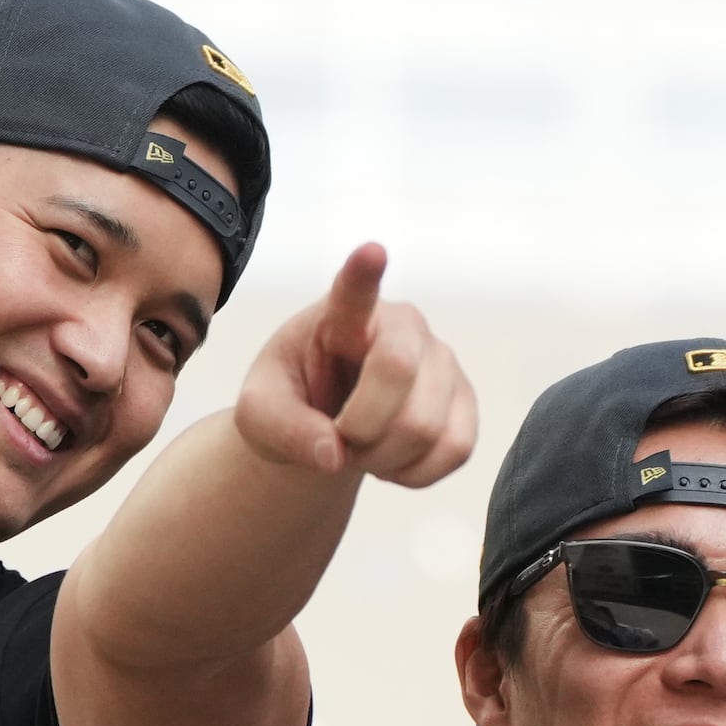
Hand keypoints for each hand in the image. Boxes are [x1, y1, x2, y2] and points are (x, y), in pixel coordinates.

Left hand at [234, 246, 475, 486]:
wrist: (327, 428)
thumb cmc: (291, 405)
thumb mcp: (259, 416)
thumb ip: (283, 429)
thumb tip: (333, 454)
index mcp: (342, 316)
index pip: (354, 290)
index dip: (364, 273)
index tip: (371, 251)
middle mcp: (402, 325)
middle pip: (397, 372)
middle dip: (360, 426)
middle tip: (338, 438)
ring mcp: (442, 361)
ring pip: (426, 425)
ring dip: (382, 458)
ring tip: (361, 448)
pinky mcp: (466, 402)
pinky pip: (454, 449)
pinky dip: (415, 475)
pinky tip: (392, 461)